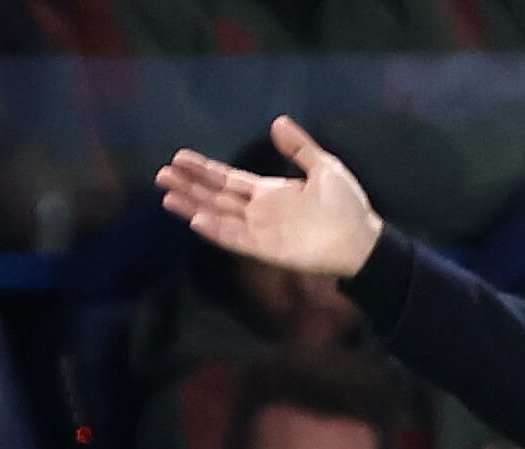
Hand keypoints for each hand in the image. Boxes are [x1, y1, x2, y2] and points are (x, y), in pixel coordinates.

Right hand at [157, 115, 383, 277]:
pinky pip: (236, 239)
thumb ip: (299, 148)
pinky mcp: (267, 249)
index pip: (229, 179)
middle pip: (216, 196)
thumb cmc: (348, 207)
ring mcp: (261, 231)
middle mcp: (260, 211)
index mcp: (271, 192)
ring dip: (193, 206)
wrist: (364, 240)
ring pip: (219, 217)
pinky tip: (196, 219)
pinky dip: (216, 230)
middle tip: (161, 174)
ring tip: (167, 197)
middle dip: (189, 186)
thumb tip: (277, 122)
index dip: (204, 169)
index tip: (179, 158)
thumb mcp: (325, 168)